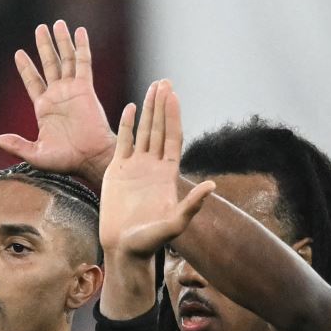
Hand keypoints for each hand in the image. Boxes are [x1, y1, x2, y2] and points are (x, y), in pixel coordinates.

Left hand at [0, 20, 116, 185]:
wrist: (89, 158)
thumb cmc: (65, 160)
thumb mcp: (35, 154)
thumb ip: (17, 144)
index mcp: (44, 108)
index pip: (32, 82)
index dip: (26, 68)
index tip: (19, 53)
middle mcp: (57, 95)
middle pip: (49, 64)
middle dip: (44, 46)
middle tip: (40, 28)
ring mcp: (72, 90)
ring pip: (66, 59)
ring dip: (61, 41)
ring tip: (57, 24)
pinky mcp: (85, 88)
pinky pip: (83, 63)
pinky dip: (81, 47)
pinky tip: (79, 32)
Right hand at [99, 81, 214, 261]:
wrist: (124, 249)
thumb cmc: (150, 242)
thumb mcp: (174, 224)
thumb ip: (192, 205)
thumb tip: (212, 186)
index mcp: (167, 174)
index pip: (172, 138)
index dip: (173, 116)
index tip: (173, 96)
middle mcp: (153, 167)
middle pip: (159, 129)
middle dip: (162, 105)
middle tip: (164, 81)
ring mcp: (135, 167)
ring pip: (144, 132)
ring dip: (148, 110)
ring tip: (153, 87)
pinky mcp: (117, 171)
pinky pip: (123, 142)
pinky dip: (126, 125)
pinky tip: (130, 107)